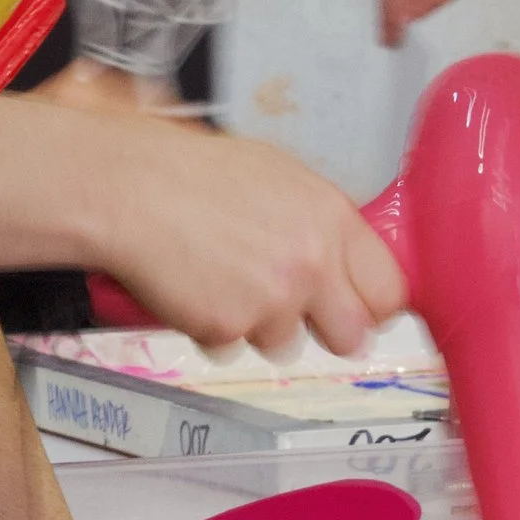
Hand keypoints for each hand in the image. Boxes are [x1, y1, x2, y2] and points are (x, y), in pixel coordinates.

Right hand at [81, 114, 408, 355]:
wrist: (130, 189)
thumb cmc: (193, 173)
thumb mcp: (278, 176)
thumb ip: (321, 221)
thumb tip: (344, 256)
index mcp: (332, 218)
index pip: (390, 291)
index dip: (371, 305)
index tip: (356, 307)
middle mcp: (312, 263)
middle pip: (352, 335)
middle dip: (326, 331)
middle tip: (292, 310)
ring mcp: (272, 301)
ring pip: (287, 344)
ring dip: (260, 326)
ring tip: (224, 280)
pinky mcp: (228, 327)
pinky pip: (232, 346)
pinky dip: (213, 327)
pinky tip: (194, 286)